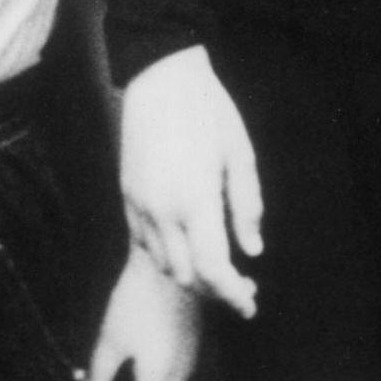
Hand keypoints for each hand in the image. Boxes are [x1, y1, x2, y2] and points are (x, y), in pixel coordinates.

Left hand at [83, 244, 201, 380]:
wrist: (166, 263)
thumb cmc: (135, 301)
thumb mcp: (110, 340)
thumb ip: (99, 377)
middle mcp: (180, 378)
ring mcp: (189, 362)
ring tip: (114, 373)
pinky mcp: (191, 345)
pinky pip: (172, 378)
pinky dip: (151, 379)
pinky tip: (135, 357)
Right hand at [119, 45, 262, 317]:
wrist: (161, 76)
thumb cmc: (208, 110)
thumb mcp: (239, 153)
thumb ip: (247, 206)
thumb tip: (253, 250)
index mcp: (195, 199)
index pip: (213, 270)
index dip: (233, 295)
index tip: (250, 305)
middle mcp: (162, 209)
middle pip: (186, 277)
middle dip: (213, 288)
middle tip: (239, 284)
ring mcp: (140, 203)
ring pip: (162, 264)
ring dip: (188, 273)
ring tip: (213, 262)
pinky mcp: (126, 194)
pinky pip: (143, 242)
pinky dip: (166, 252)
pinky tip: (186, 239)